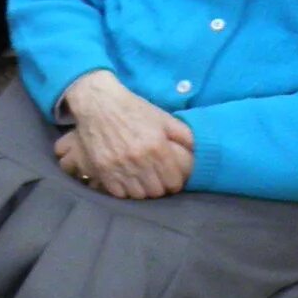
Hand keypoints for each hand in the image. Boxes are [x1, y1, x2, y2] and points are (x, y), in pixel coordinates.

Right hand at [57, 70, 194, 198]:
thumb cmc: (133, 109)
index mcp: (157, 147)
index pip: (173, 181)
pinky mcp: (102, 169)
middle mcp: (139, 159)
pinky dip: (124, 191)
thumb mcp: (163, 118)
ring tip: (142, 183)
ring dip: (142, 191)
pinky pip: (117, 192)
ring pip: (137, 194)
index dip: (175, 183)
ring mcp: (118, 165)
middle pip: (156, 191)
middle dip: (159, 188)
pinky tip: (126, 182)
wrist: (98, 103)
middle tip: (157, 182)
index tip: (172, 180)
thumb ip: (184, 135)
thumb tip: (198, 151)